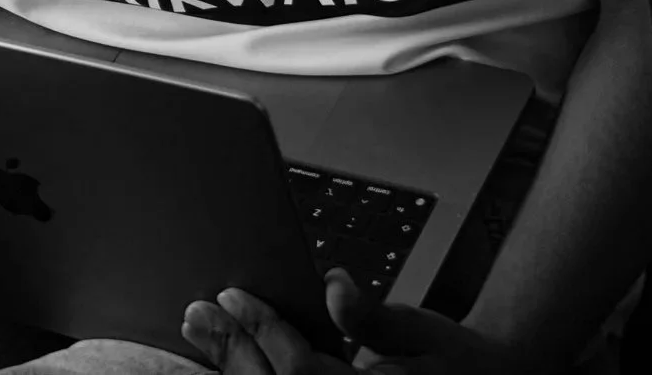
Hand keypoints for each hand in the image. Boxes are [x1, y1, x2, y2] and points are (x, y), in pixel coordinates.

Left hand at [181, 268, 526, 374]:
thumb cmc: (455, 361)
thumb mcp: (419, 329)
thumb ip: (372, 316)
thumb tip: (334, 286)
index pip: (296, 370)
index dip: (261, 330)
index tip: (231, 293)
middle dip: (230, 353)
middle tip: (196, 313)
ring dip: (233, 370)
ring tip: (202, 333)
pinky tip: (230, 362)